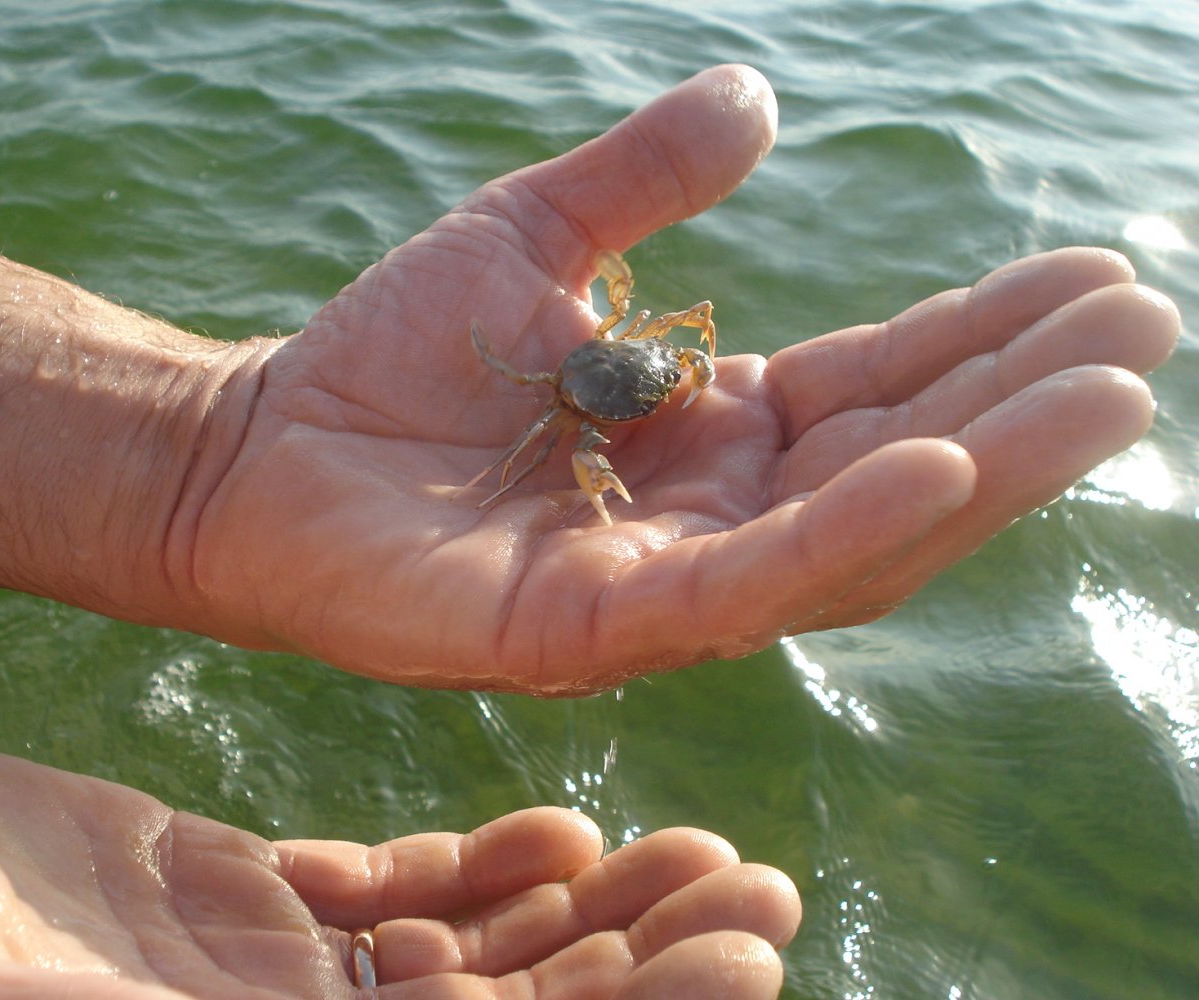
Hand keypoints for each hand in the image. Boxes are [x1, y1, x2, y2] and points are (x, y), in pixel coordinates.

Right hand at [0, 734, 799, 998]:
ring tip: (699, 855)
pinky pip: (386, 897)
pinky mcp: (231, 905)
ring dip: (592, 915)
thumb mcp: (29, 998)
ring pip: (469, 962)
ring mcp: (261, 984)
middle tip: (764, 892)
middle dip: (647, 967)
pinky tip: (562, 825)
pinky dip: (480, 867)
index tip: (745, 962)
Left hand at [181, 64, 1178, 689]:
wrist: (259, 449)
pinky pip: (743, 587)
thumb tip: (760, 95)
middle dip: (1023, 403)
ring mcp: (660, 587)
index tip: (1094, 277)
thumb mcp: (531, 237)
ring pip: (852, 537)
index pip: (876, 389)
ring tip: (1101, 392)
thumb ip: (643, 177)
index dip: (984, 338)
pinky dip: (844, 531)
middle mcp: (707, 519)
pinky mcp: (592, 633)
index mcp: (708, 435)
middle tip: (1143, 329)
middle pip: (895, 463)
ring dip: (984, 467)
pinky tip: (942, 465)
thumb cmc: (389, 357)